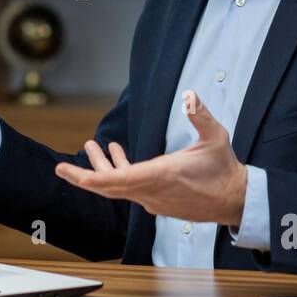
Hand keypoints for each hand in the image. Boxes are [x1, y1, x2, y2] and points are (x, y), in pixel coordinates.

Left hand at [54, 90, 246, 225]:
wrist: (235, 200)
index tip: (67, 171)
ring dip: (104, 168)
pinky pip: (131, 188)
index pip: (116, 181)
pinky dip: (120, 172)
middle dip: (84, 175)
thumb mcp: (215, 138)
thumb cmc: (225, 170)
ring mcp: (155, 199)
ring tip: (93, 146)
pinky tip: (117, 154)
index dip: (88, 177)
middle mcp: (152, 191)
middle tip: (61, 167)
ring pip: (120, 186)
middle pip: (109, 187)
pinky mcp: (159, 201)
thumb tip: (190, 95)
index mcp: (161, 175)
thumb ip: (200, 115)